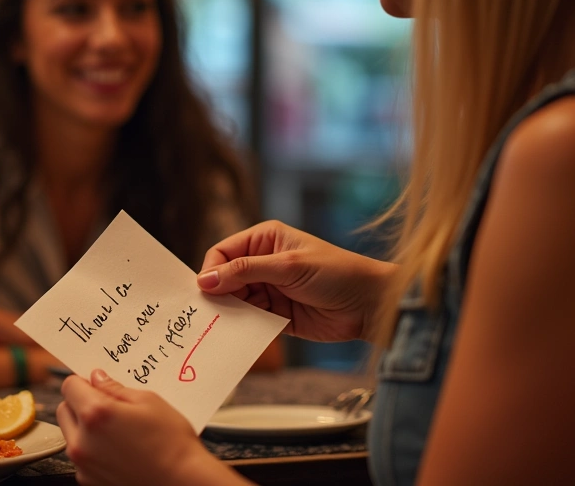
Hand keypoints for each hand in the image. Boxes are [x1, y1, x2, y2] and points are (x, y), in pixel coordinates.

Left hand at [57, 370, 243, 485]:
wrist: (183, 482)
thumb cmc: (172, 442)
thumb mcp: (149, 401)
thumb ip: (115, 388)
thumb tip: (97, 379)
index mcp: (95, 414)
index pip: (69, 386)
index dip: (85, 382)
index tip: (98, 385)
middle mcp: (82, 441)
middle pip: (64, 410)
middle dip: (80, 404)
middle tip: (108, 407)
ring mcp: (83, 464)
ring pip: (71, 434)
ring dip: (84, 428)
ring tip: (116, 432)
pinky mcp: (88, 481)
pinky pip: (81, 457)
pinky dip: (93, 451)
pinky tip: (118, 451)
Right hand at [197, 220, 395, 341]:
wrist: (369, 305)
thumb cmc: (336, 273)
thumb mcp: (288, 267)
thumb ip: (246, 272)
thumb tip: (206, 280)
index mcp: (265, 240)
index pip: (223, 252)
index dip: (211, 270)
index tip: (205, 291)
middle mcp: (263, 263)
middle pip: (225, 278)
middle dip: (217, 294)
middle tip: (206, 313)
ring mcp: (269, 290)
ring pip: (235, 301)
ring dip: (229, 313)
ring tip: (221, 326)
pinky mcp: (276, 315)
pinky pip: (250, 320)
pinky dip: (242, 327)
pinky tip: (237, 335)